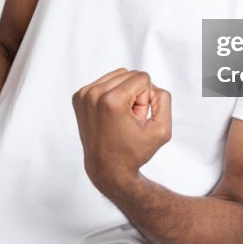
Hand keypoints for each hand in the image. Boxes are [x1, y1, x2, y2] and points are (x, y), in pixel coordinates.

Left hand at [71, 68, 172, 193]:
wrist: (107, 168)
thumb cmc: (134, 152)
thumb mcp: (162, 129)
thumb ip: (163, 99)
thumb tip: (149, 84)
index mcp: (112, 100)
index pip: (142, 78)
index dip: (146, 100)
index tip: (137, 120)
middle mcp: (93, 94)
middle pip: (129, 74)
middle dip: (135, 95)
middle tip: (129, 120)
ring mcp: (83, 95)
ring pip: (117, 76)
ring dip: (125, 94)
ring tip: (120, 118)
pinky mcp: (78, 97)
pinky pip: (105, 82)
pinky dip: (113, 95)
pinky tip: (110, 115)